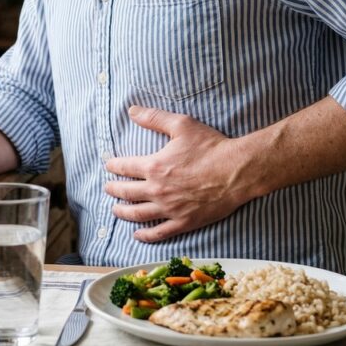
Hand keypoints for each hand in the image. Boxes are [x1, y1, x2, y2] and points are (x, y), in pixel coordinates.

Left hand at [104, 106, 257, 242]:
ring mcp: (170, 208)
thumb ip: (154, 118)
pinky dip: (146, 235)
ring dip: (123, 212)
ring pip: (138, 214)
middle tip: (107, 188)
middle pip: (126, 192)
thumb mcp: (182, 125)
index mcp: (154, 166)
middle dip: (113, 189)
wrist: (237, 171)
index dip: (113, 166)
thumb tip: (132, 111)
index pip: (125, 167)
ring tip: (115, 210)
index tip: (109, 166)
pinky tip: (137, 235)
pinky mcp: (184, 222)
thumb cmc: (211, 147)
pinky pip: (160, 232)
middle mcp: (158, 190)